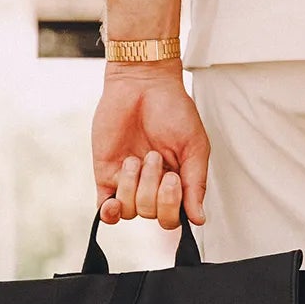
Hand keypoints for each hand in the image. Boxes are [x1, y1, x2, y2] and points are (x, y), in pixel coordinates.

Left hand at [91, 60, 209, 230]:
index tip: (173, 178)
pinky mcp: (106, 175)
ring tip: (136, 158)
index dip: (171, 205)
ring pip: (129, 210)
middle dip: (152, 188)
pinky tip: (114, 202)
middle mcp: (152, 187)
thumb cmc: (173, 110)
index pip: (172, 218)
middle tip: (154, 157)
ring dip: (133, 186)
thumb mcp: (194, 147)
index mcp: (176, 183)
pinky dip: (109, 212)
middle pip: (150, 214)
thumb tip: (198, 219)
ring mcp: (128, 183)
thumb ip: (195, 185)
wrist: (142, 84)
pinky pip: (105, 208)